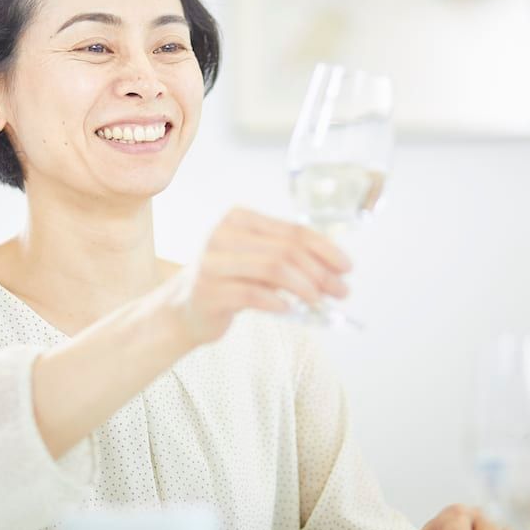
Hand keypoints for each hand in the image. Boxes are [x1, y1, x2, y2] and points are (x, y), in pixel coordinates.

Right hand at [163, 207, 351, 346]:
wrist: (183, 309)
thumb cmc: (228, 282)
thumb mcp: (257, 262)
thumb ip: (289, 259)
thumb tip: (336, 271)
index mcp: (240, 219)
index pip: (293, 230)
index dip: (325, 249)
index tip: (346, 268)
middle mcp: (224, 234)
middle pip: (286, 250)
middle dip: (320, 272)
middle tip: (339, 291)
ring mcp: (213, 262)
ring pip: (272, 268)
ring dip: (304, 287)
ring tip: (319, 301)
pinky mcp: (208, 290)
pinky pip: (252, 295)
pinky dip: (277, 302)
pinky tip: (290, 310)